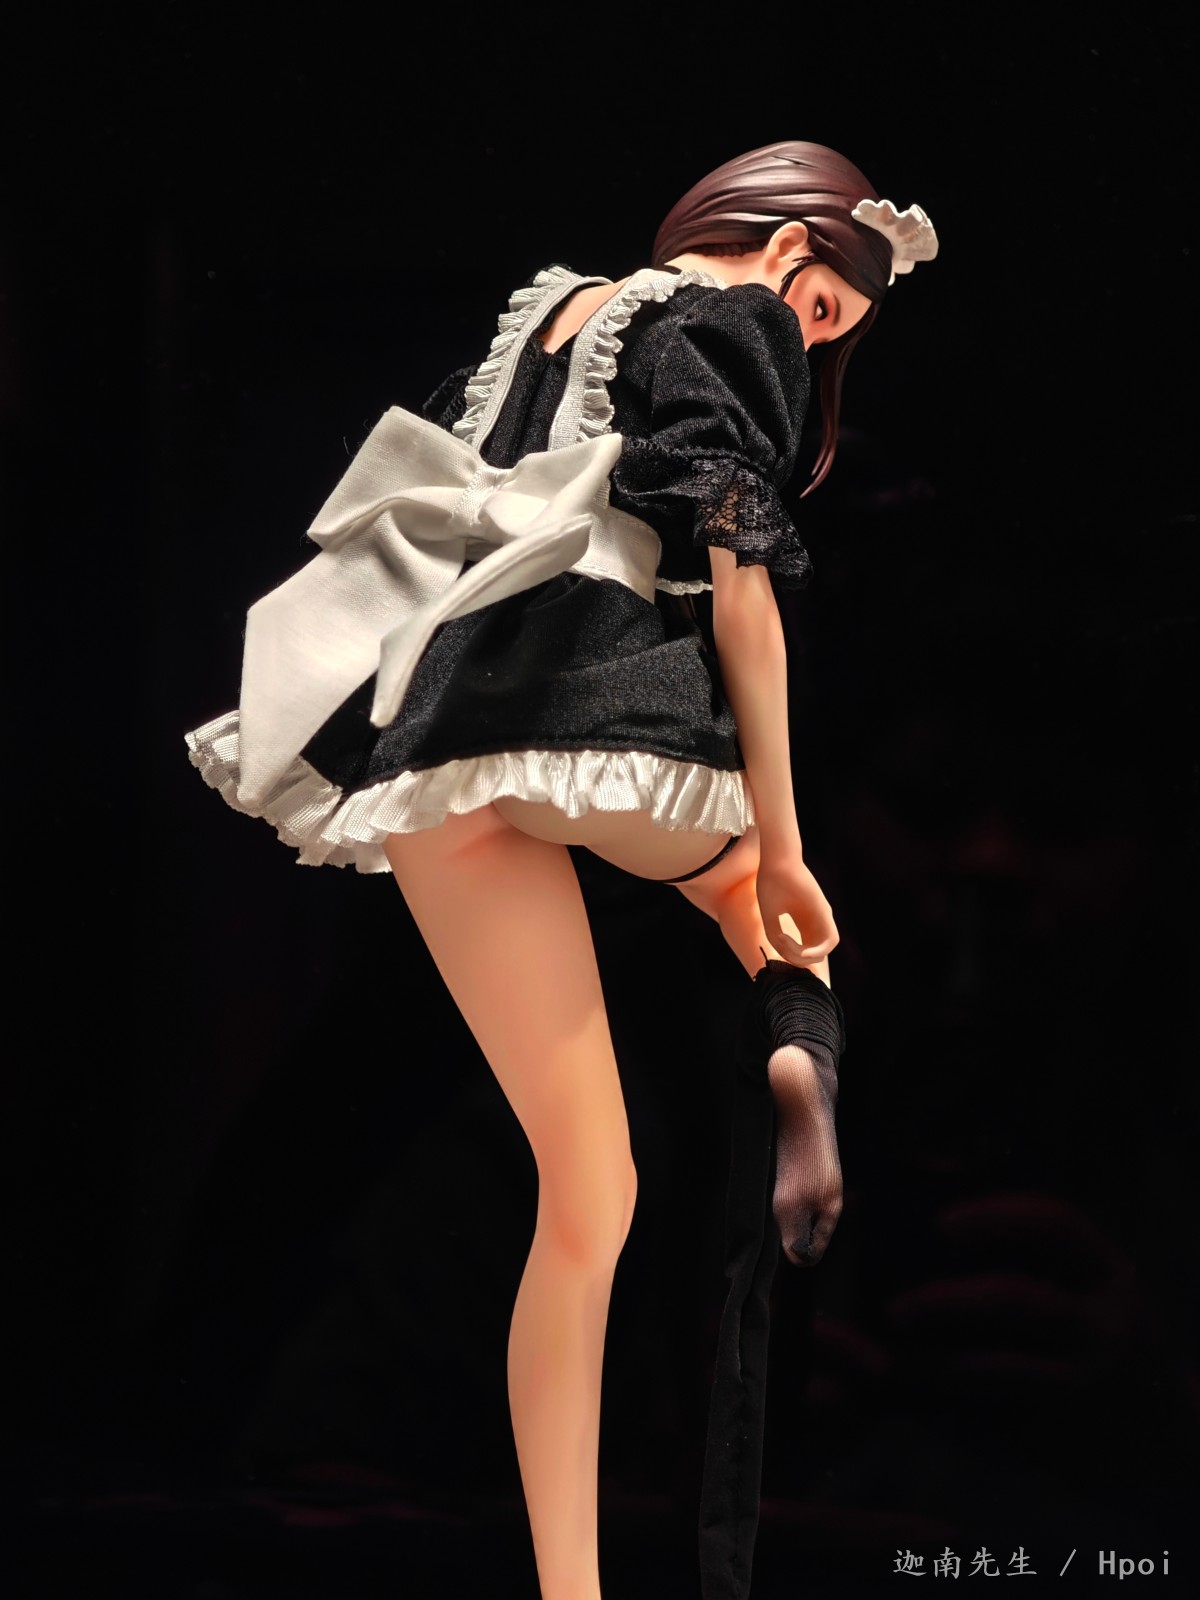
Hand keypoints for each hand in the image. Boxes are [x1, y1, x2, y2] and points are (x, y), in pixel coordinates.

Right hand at [756, 852, 838, 966]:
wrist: (778, 861)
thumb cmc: (771, 882)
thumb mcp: (770, 915)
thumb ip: (776, 934)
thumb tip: (782, 952)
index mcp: (801, 917)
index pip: (803, 945)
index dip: (791, 953)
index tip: (778, 942)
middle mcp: (814, 918)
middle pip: (814, 951)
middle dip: (800, 960)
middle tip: (786, 951)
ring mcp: (822, 916)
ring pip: (825, 949)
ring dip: (809, 959)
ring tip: (794, 953)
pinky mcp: (825, 912)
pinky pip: (830, 941)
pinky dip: (817, 951)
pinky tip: (802, 951)